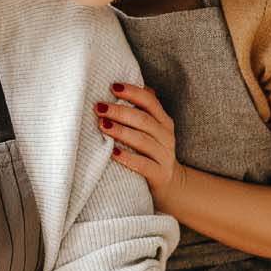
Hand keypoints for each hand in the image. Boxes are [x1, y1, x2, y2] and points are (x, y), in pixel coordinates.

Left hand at [96, 82, 185, 204]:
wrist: (171, 184)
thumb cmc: (152, 151)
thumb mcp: (152, 130)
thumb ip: (142, 110)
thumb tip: (120, 86)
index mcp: (164, 121)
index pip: (150, 102)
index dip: (132, 92)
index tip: (112, 86)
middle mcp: (166, 136)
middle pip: (144, 120)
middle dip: (120, 112)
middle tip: (99, 107)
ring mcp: (164, 156)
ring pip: (143, 141)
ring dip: (121, 132)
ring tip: (102, 125)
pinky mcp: (160, 175)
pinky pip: (143, 165)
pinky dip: (128, 158)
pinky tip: (113, 153)